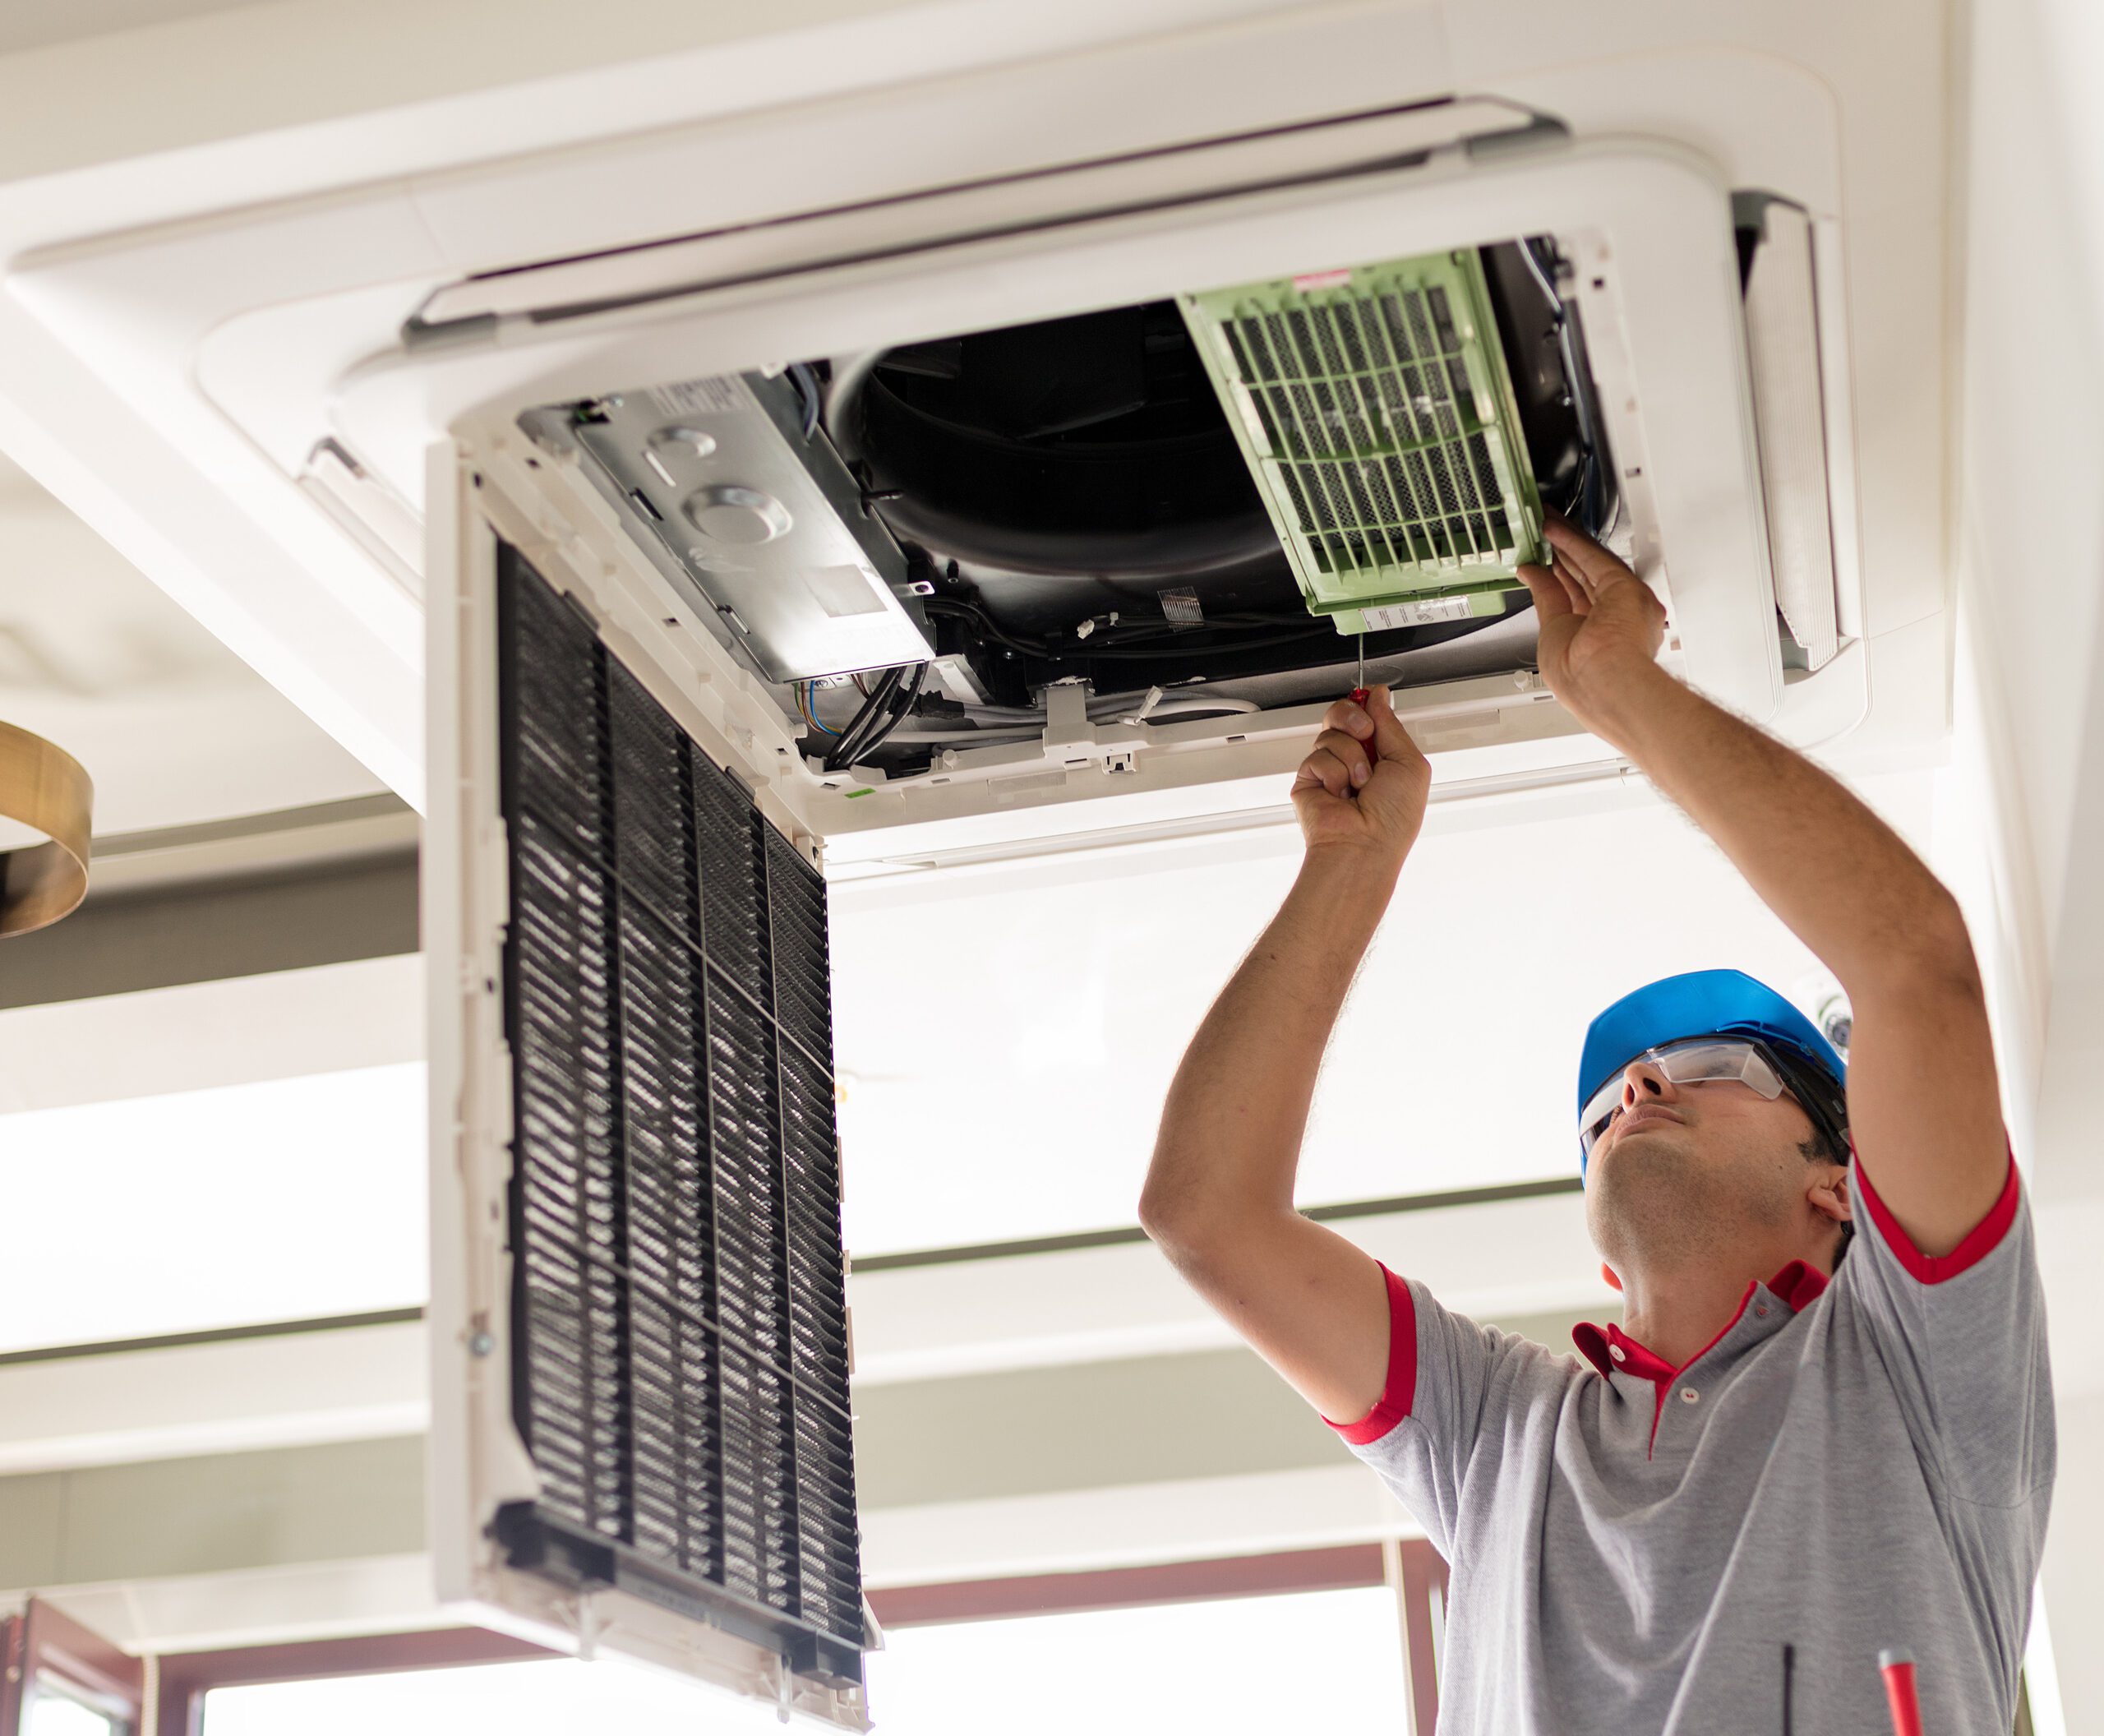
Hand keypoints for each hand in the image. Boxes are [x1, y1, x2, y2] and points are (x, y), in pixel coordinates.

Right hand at [1291, 684, 1430, 861]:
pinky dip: (1334, 772)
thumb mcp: (1410, 762)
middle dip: (1354, 719)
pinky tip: (1340, 793)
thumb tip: (1378, 695)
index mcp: (1383, 755)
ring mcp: (1331, 769)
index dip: (1368, 706)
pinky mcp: (1308, 780)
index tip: (1373, 708)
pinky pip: (1317, 755)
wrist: (1365, 845)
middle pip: (1342, 714)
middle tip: (1365, 735)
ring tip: (1359, 783)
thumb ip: (1391, 724)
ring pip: (1330, 733)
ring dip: (1351, 756)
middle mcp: (1356, 760)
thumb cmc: (1394, 818)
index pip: (1368, 714)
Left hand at [1518, 515, 1668, 727]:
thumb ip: (1546, 598)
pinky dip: (1573, 543)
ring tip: (1547, 523)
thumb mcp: (1552, 632)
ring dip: (1568, 542)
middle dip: (1563, 554)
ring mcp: (1625, 603)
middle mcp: (1616, 619)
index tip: (1544, 560)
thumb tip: (1530, 573)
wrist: (1604, 683)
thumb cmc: (1581, 677)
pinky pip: (1595, 559)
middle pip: (1586, 577)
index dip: (1558, 577)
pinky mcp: (1626, 588)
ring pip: (1592, 564)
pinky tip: (1555, 530)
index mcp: (1598, 637)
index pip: (1576, 598)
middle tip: (1545, 534)